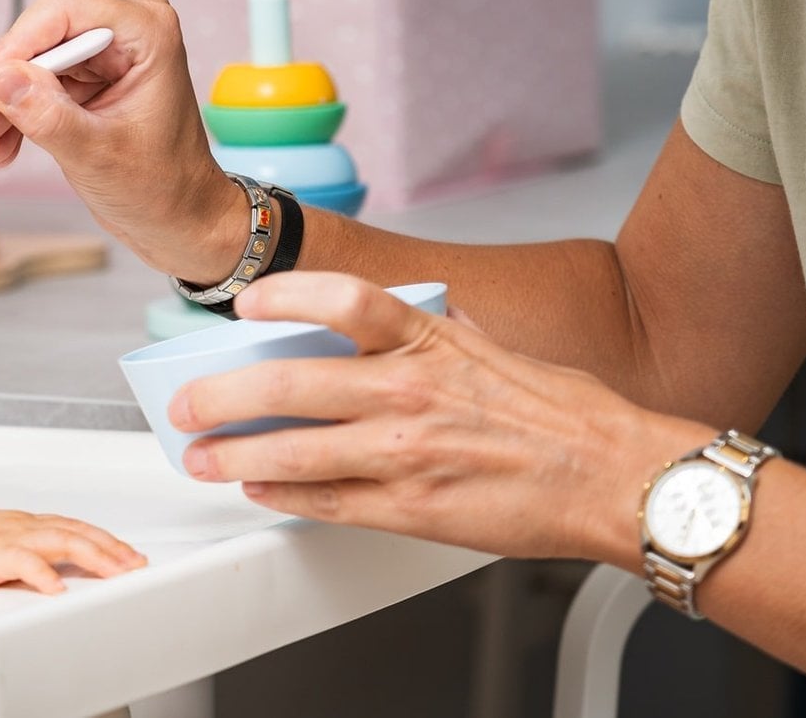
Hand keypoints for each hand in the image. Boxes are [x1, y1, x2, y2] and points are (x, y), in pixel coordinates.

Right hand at [0, 0, 239, 278]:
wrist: (182, 220)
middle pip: (42, 34)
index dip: (17, 43)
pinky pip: (38, 83)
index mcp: (148, 32)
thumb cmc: (163, 188)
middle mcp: (129, 30)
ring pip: (32, 62)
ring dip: (3, 105)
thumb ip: (46, 115)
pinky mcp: (91, 76)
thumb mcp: (96, 155)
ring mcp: (108, 52)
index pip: (64, 9)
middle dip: (6, 82)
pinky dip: (17, 114)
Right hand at [0, 508, 146, 594]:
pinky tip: (59, 589)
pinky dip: (45, 575)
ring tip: (117, 573)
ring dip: (95, 557)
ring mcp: (8, 537)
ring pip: (63, 541)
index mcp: (23, 524)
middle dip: (112, 548)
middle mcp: (22, 526)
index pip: (74, 527)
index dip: (105, 539)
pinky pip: (24, 562)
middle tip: (137, 564)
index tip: (127, 553)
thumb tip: (47, 569)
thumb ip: (22, 552)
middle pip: (78, 532)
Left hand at [169, 271, 705, 564]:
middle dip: (222, 397)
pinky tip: (260, 492)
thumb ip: (439, 332)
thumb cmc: (567, 416)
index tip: (243, 305)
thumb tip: (406, 315)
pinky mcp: (414, 510)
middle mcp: (410, 392)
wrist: (619, 479)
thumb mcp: (496, 348)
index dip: (280, 295)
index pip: (339, 298)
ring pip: (294, 453)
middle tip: (186, 404)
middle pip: (289, 384)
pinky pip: (330, 504)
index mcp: (431, 341)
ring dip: (235, 456)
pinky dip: (285, 498)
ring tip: (202, 458)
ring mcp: (407, 454)